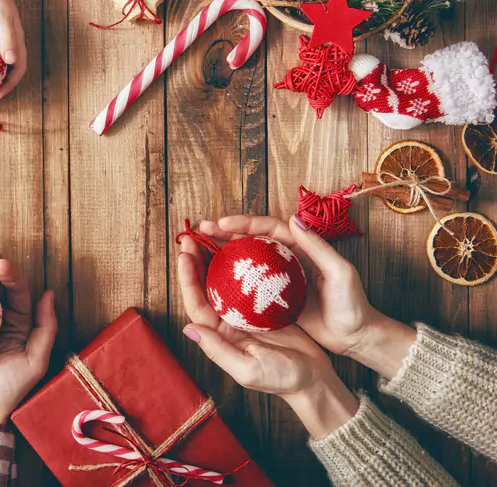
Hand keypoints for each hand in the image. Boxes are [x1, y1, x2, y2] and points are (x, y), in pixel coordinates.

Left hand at [178, 227, 357, 437]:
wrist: (313, 380)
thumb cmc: (282, 378)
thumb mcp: (248, 369)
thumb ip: (218, 350)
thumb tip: (188, 328)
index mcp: (220, 335)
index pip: (197, 304)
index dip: (188, 279)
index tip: (184, 255)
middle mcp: (228, 322)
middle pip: (206, 287)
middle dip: (196, 262)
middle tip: (191, 236)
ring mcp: (245, 314)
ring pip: (224, 281)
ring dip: (215, 259)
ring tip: (209, 236)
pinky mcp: (263, 308)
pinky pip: (247, 282)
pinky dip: (241, 265)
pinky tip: (240, 247)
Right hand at [201, 215, 415, 378]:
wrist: (357, 336)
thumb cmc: (353, 304)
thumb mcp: (340, 273)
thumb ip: (317, 247)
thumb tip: (294, 219)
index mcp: (301, 247)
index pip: (268, 227)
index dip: (244, 223)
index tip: (222, 223)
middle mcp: (287, 258)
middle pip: (251, 239)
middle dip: (225, 232)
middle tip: (201, 230)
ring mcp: (279, 278)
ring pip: (246, 259)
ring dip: (223, 251)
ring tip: (200, 248)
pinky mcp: (275, 297)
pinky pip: (249, 282)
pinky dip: (230, 277)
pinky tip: (213, 278)